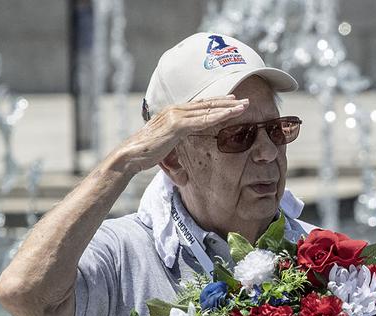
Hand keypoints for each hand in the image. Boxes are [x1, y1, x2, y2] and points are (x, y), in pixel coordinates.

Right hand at [114, 95, 248, 174]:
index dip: (217, 102)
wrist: (131, 155)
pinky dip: (218, 116)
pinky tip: (230, 114)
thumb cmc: (147, 152)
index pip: (200, 105)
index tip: (232, 101)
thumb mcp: (167, 142)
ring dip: (228, 107)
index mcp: (173, 112)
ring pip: (207, 110)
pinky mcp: (177, 126)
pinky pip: (202, 120)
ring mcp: (176, 116)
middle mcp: (175, 110)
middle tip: (245, 101)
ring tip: (244, 106)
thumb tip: (186, 146)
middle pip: (207, 104)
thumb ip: (178, 139)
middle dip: (228, 102)